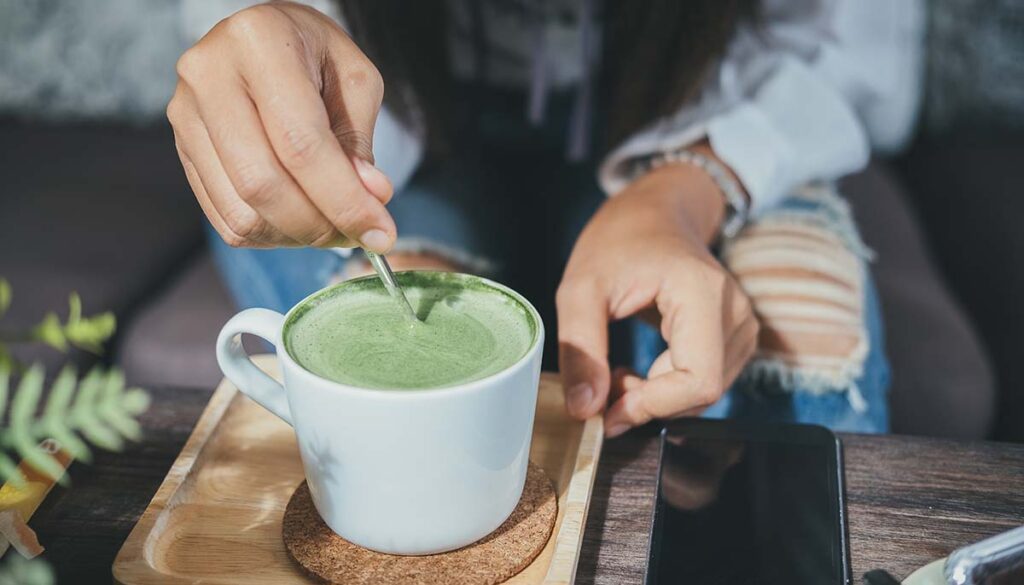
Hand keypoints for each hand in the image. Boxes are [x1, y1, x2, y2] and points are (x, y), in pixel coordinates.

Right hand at [167, 1, 394, 251]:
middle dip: (319, 225)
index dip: (344, 200)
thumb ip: (359, 143)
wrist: (266, 39)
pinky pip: (226, 219)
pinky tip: (299, 219)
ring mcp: (186, 115)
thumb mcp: (355, 82)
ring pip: (241, 212)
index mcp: (259, 42)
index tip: (381, 234)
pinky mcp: (182, 150)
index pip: (301, 144)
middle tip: (359, 234)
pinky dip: (271, 234)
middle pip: (262, 184)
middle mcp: (209, 76)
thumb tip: (369, 200)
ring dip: (296, 236)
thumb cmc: (317, 57)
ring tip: (331, 224)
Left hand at [557, 159, 758, 436]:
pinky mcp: (736, 337)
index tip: (605, 410)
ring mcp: (742, 325)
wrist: (657, 212)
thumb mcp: (580, 288)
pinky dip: (668, 390)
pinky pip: (704, 383)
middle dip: (647, 403)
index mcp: (704, 293)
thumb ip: (581, 349)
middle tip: (603, 384)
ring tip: (617, 372)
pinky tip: (640, 370)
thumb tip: (584, 409)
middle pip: (701, 393)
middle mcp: (735, 312)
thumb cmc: (619, 240)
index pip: (698, 380)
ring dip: (656, 399)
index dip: (651, 406)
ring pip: (703, 395)